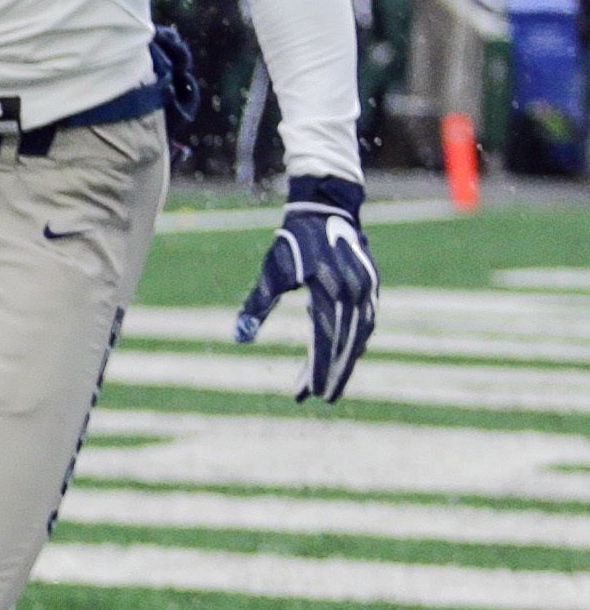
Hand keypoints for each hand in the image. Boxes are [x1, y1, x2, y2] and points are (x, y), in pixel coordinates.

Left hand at [232, 174, 375, 401]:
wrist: (326, 210)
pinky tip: (340, 357)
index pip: (324, 341)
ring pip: (358, 337)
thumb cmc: (291, 243)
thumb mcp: (270, 274)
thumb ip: (256, 307)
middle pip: (345, 345)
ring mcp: (367, 291)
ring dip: (343, 362)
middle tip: (319, 398)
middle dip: (332, 374)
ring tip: (325, 383)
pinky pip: (366, 324)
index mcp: (327, 291)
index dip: (317, 369)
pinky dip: (354, 343)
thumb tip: (239, 338)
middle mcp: (353, 294)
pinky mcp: (372, 288)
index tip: (310, 393)